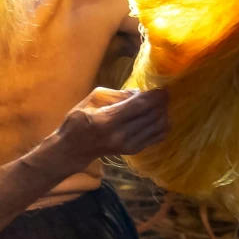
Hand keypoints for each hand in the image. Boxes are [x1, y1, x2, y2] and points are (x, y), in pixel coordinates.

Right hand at [55, 87, 170, 161]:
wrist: (74, 148)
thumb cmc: (79, 120)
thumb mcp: (93, 99)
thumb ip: (117, 95)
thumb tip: (140, 93)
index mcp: (108, 120)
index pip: (139, 106)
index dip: (154, 96)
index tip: (163, 88)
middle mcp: (121, 135)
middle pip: (151, 116)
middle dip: (161, 103)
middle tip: (164, 94)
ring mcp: (128, 145)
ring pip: (157, 127)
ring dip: (163, 114)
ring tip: (161, 105)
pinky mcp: (133, 151)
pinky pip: (156, 138)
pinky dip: (162, 126)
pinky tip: (159, 118)